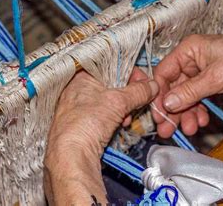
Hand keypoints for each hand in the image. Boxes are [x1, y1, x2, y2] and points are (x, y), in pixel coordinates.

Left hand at [44, 70, 158, 204]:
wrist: (71, 155)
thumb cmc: (84, 123)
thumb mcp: (118, 101)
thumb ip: (138, 91)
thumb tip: (151, 86)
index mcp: (82, 76)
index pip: (112, 66)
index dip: (130, 74)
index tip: (144, 83)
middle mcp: (78, 89)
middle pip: (112, 85)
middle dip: (129, 95)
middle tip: (139, 101)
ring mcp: (79, 107)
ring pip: (109, 102)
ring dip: (124, 109)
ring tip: (128, 117)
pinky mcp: (83, 124)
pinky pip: (104, 116)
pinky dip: (115, 119)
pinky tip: (120, 125)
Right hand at [152, 33, 222, 137]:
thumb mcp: (216, 77)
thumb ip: (189, 91)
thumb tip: (167, 104)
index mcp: (189, 49)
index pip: (164, 73)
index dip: (160, 95)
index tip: (159, 115)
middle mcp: (193, 59)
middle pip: (174, 87)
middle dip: (172, 109)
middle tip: (168, 129)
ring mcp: (204, 71)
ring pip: (186, 95)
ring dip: (186, 113)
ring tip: (190, 129)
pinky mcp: (215, 81)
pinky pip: (199, 98)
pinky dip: (198, 110)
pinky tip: (201, 121)